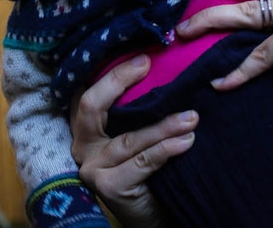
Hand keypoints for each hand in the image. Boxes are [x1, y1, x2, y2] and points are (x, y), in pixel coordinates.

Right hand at [69, 55, 197, 227]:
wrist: (152, 214)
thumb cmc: (147, 169)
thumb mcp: (137, 133)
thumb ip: (137, 110)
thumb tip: (162, 68)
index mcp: (85, 126)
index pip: (88, 91)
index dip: (111, 73)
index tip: (142, 59)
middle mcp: (82, 144)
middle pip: (91, 106)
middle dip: (118, 81)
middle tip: (148, 66)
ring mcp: (92, 167)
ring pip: (127, 138)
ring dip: (162, 125)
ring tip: (190, 117)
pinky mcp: (108, 186)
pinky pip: (142, 161)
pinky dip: (166, 149)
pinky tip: (186, 141)